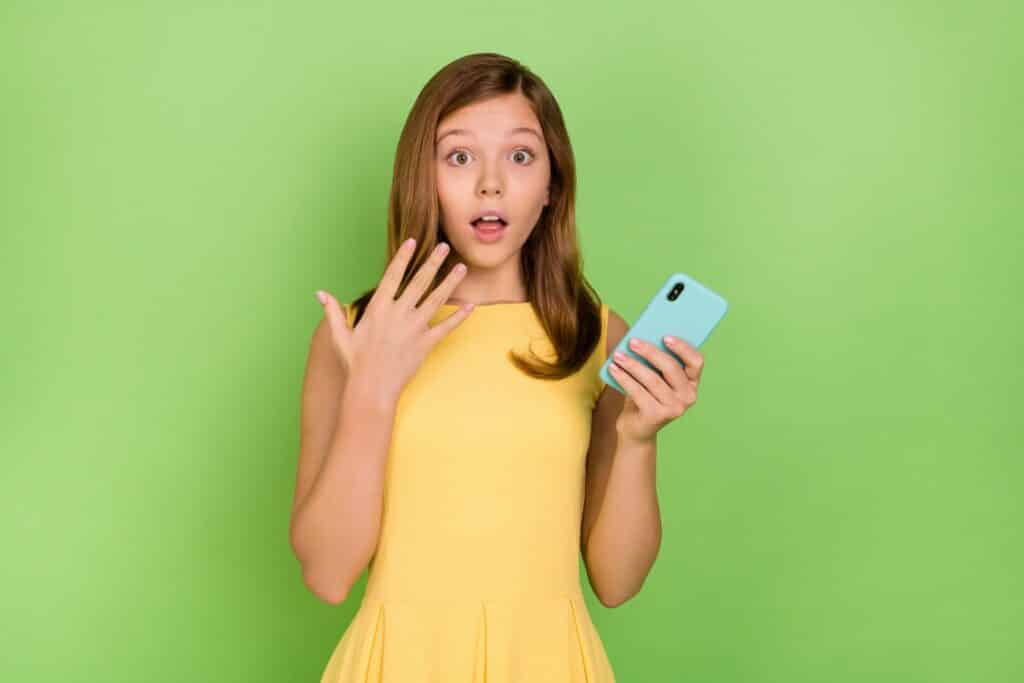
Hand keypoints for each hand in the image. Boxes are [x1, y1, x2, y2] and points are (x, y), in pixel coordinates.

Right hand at [315, 238, 472, 399]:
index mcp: (378, 308)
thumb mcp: (340, 335)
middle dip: (433, 262)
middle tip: (445, 247)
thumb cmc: (355, 362)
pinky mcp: (425, 344)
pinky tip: (470, 306)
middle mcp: (398, 314)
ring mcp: (414, 328)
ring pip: (436, 299)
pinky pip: (445, 327)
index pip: (392, 276)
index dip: (403, 258)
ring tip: (462, 267)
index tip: (413, 242)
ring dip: (450, 282)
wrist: (371, 388)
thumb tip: (320, 293)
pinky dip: (459, 317)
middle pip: (419, 282)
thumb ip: (333, 311)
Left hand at [607, 335, 704, 444]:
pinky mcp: (657, 416)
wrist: (636, 429)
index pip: (696, 362)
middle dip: (650, 352)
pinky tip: (613, 369)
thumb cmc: (646, 397)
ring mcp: (674, 408)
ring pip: (652, 379)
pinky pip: (638, 391)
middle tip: (632, 341)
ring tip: (617, 355)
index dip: (682, 348)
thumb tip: (642, 338)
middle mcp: (688, 397)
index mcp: (692, 383)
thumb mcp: (655, 378)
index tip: (665, 336)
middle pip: (671, 368)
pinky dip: (623, 378)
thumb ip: (655, 362)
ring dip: (632, 364)